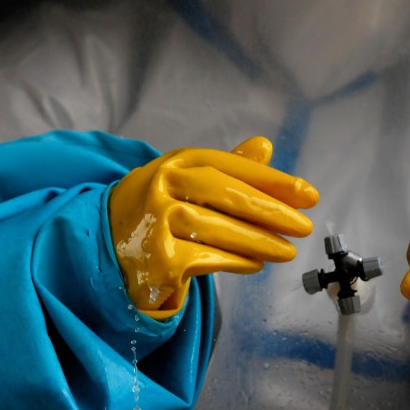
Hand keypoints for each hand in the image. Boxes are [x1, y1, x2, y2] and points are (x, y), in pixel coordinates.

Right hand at [109, 136, 318, 316]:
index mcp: (176, 162)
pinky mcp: (157, 257)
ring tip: (286, 251)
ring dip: (261, 242)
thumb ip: (226, 167)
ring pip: (221, 229)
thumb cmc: (155, 210)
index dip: (274, 180)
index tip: (308, 195)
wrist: (101, 246)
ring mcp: (156, 221)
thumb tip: (265, 145)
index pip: (232, 166)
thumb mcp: (185, 181)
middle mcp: (162, 185)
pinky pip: (208, 258)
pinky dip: (237, 261)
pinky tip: (255, 264)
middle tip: (304, 227)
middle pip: (228, 195)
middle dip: (273, 212)